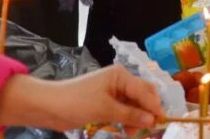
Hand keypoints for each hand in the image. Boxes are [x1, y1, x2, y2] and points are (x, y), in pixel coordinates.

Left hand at [0, 64, 163, 131]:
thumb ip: (130, 114)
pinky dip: (127, 120)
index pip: (145, 90)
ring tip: (133, 133)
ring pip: (134, 104)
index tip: (162, 122)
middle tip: (149, 129)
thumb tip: (152, 120)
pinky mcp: (106, 103)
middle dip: (147, 111)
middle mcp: (120, 81)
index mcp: (121, 76)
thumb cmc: (76, 102)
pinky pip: (124, 110)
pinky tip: (126, 130)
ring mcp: (113, 92)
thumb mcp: (104, 110)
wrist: (48, 107)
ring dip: (137, 118)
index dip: (154, 106)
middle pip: (142, 95)